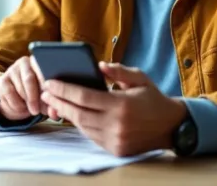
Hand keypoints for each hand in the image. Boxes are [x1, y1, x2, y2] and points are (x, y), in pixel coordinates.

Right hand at [0, 56, 51, 121]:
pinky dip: (15, 104)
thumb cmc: (38, 95)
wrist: (20, 100)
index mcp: (40, 62)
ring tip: (31, 109)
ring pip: (19, 88)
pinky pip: (9, 94)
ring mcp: (12, 70)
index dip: (45, 83)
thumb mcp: (47, 100)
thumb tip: (54, 113)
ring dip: (25, 103)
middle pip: (29, 79)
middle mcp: (24, 62)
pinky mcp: (2, 80)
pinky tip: (21, 107)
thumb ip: (51, 106)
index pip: (42, 68)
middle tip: (36, 111)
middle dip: (33, 98)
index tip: (48, 96)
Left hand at [40, 62, 187, 156]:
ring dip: (66, 114)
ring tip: (55, 102)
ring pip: (82, 126)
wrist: (171, 126)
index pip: (84, 97)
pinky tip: (72, 113)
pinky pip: (91, 136)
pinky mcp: (115, 150)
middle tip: (45, 92)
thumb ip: (118, 71)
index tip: (50, 83)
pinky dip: (80, 124)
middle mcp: (116, 125)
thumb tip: (98, 66)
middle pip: (78, 113)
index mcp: (121, 105)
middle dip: (59, 102)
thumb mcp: (139, 78)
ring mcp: (115, 140)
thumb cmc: (152, 98)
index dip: (64, 90)